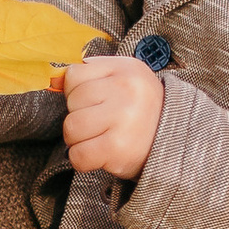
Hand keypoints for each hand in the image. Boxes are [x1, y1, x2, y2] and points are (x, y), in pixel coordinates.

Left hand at [60, 51, 162, 177]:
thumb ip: (90, 76)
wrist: (176, 142)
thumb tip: (51, 78)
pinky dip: (83, 160)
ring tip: (101, 138)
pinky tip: (100, 154)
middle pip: (72, 102)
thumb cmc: (141, 111)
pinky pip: (77, 155)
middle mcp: (126, 90)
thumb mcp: (123, 80)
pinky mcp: (117, 148)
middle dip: (80, 116)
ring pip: (71, 128)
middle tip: (102, 124)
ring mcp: (123, 119)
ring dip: (79, 140)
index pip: (74, 75)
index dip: (76, 92)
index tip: (94, 102)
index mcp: (125, 68)